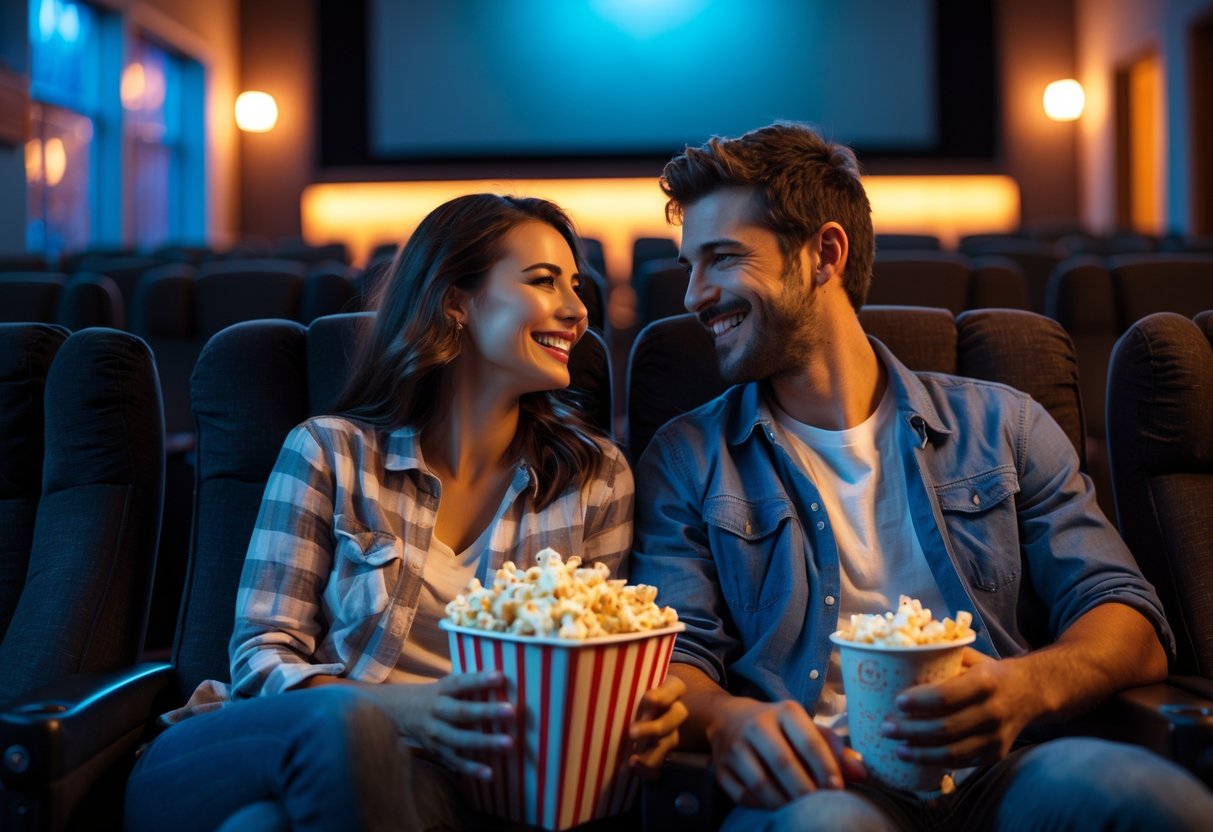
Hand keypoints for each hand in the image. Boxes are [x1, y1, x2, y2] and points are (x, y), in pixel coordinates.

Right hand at [387, 671, 514, 780]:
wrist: (401, 712)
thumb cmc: (437, 696)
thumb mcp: (446, 684)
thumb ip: (470, 684)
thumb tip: (506, 680)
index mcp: (441, 690)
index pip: (461, 683)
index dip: (479, 680)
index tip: (499, 677)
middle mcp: (436, 711)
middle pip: (461, 712)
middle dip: (486, 712)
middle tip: (511, 712)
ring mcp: (435, 734)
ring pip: (459, 740)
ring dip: (484, 743)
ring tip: (508, 744)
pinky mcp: (437, 752)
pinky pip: (455, 761)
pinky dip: (472, 769)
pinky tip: (490, 774)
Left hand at [627, 676, 688, 778]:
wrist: (633, 714)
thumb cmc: (631, 695)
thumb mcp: (632, 687)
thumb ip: (626, 687)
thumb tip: (604, 687)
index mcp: (670, 689)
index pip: (676, 688)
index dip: (664, 695)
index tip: (649, 698)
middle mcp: (674, 710)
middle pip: (676, 717)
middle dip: (653, 727)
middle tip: (632, 732)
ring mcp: (672, 732)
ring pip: (669, 742)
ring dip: (651, 753)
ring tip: (632, 759)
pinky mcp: (663, 752)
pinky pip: (662, 764)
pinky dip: (648, 769)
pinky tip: (633, 767)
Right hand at [708, 698, 864, 808]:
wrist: (728, 718)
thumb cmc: (779, 728)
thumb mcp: (807, 728)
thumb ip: (837, 750)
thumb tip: (861, 774)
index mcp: (785, 711)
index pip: (810, 742)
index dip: (826, 769)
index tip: (837, 789)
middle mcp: (757, 725)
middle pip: (784, 764)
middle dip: (806, 791)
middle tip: (820, 807)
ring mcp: (735, 747)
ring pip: (761, 784)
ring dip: (785, 803)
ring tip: (800, 811)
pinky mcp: (721, 768)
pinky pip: (743, 795)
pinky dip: (763, 806)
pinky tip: (776, 806)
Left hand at [881, 649, 1036, 767]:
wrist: (1031, 692)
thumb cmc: (990, 672)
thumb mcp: (972, 658)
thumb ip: (942, 657)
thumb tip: (902, 652)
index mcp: (985, 683)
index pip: (946, 696)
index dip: (919, 701)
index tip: (897, 702)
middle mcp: (993, 711)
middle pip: (945, 728)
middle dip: (911, 731)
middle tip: (886, 728)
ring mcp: (996, 737)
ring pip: (953, 752)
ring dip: (921, 753)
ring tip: (898, 749)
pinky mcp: (996, 754)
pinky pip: (963, 763)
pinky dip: (938, 763)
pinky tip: (918, 757)